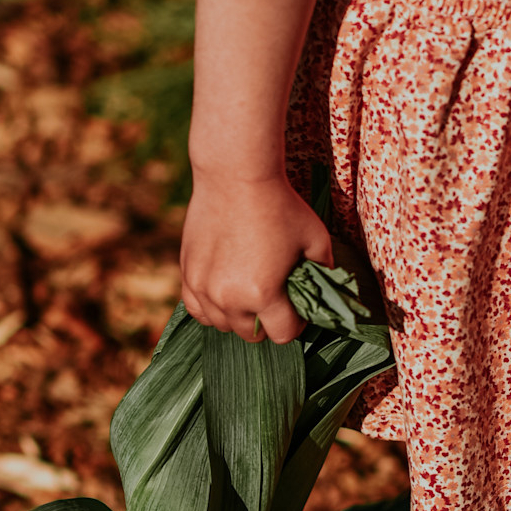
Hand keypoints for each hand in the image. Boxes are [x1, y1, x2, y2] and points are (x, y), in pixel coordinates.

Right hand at [180, 173, 333, 343]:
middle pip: (252, 335)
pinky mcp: (187, 274)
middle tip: (275, 296)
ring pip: (223, 325)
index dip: (295, 323)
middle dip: (268, 321)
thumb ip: (323, 272)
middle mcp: (229, 298)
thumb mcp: (316, 239)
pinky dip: (212, 308)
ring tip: (250, 291)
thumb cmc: (280, 206)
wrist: (235, 176)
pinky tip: (225, 292)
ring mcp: (203, 288)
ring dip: (239, 316)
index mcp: (263, 294)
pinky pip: (196, 310)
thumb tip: (323, 292)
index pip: (283, 335)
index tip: (297, 306)